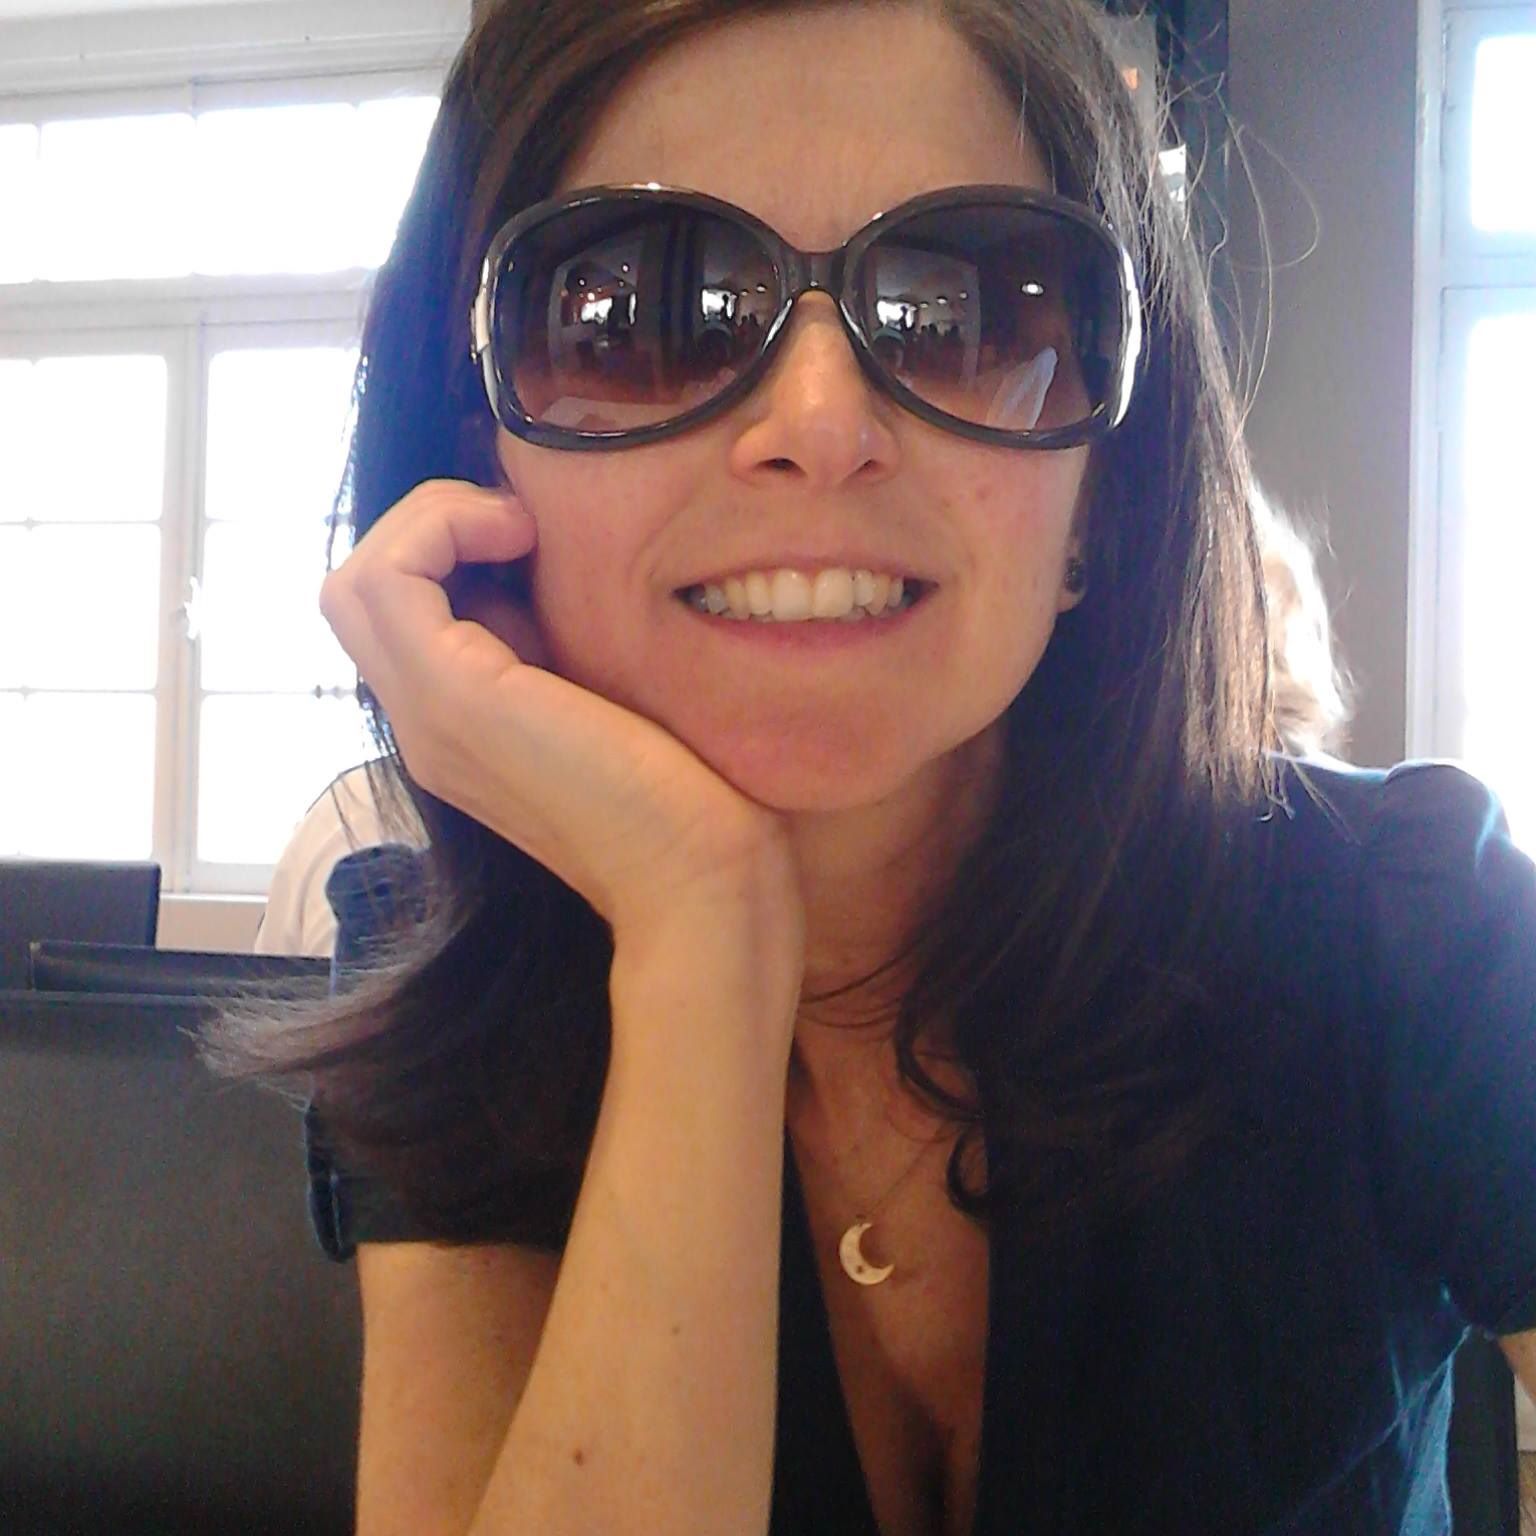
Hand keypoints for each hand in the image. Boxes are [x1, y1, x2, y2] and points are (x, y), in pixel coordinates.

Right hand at [319, 481, 803, 948]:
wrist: (701, 881)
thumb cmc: (689, 797)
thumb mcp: (610, 698)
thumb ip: (562, 650)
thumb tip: (550, 571)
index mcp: (460, 727)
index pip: (398, 614)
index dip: (452, 549)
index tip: (541, 540)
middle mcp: (426, 725)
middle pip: (360, 593)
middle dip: (432, 527)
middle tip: (523, 526)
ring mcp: (429, 716)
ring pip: (357, 581)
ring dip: (431, 521)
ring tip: (518, 527)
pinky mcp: (454, 699)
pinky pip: (387, 578)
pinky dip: (442, 528)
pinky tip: (522, 535)